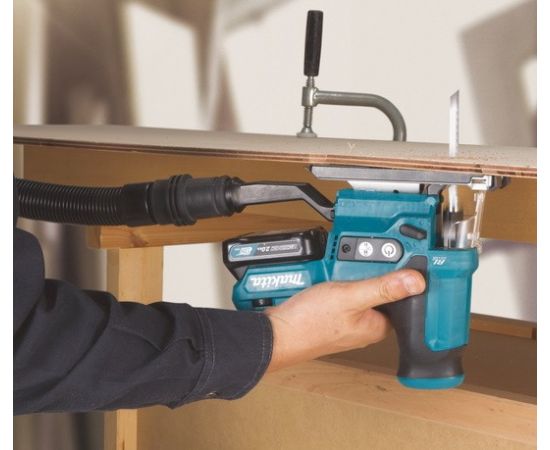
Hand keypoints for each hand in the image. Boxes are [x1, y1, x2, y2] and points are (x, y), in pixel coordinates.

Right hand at [265, 269, 424, 371]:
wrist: (275, 333)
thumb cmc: (309, 323)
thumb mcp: (350, 297)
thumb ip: (383, 288)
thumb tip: (416, 282)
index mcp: (377, 326)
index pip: (400, 297)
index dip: (398, 275)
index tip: (395, 257)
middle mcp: (364, 325)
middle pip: (376, 289)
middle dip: (366, 271)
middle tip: (356, 263)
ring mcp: (345, 319)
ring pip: (355, 288)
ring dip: (347, 274)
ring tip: (336, 269)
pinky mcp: (329, 314)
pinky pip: (338, 292)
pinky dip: (333, 280)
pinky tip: (324, 276)